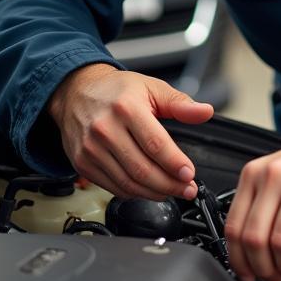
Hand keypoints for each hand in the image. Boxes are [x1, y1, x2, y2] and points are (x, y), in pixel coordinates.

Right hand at [48, 63, 213, 200]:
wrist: (76, 92)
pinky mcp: (83, 163)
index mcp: (125, 107)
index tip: (189, 174)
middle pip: (142, 169)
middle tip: (187, 189)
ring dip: (154, 193)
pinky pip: (113, 187)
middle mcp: (105, 129)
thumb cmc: (116, 90)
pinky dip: (134, 193)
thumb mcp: (151, 87)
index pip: (155, 144)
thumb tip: (204, 112)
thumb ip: (179, 103)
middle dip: (169, 185)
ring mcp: (91, 149)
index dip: (175, 163)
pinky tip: (148, 189)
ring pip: (128, 183)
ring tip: (172, 192)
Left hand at [223, 134, 280, 280]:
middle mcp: (274, 176)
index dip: (238, 260)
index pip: (234, 226)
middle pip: (255, 239)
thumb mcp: (272, 178)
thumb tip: (244, 255)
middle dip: (264, 269)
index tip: (247, 275)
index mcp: (254, 174)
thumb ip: (256, 206)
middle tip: (275, 278)